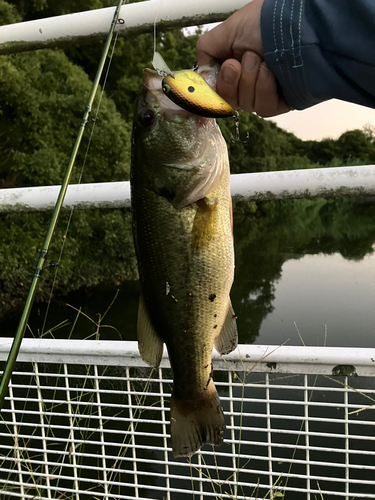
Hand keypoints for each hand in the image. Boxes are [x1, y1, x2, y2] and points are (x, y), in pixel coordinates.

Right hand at [196, 0, 290, 117]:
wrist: (299, 26)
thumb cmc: (267, 22)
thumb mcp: (228, 29)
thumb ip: (207, 48)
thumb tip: (202, 71)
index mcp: (235, 63)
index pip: (217, 88)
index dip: (215, 85)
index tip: (220, 72)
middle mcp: (249, 79)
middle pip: (229, 100)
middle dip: (231, 82)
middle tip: (238, 63)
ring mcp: (265, 91)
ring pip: (246, 105)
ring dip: (250, 82)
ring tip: (262, 61)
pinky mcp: (282, 101)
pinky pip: (263, 109)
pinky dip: (264, 90)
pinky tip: (271, 73)